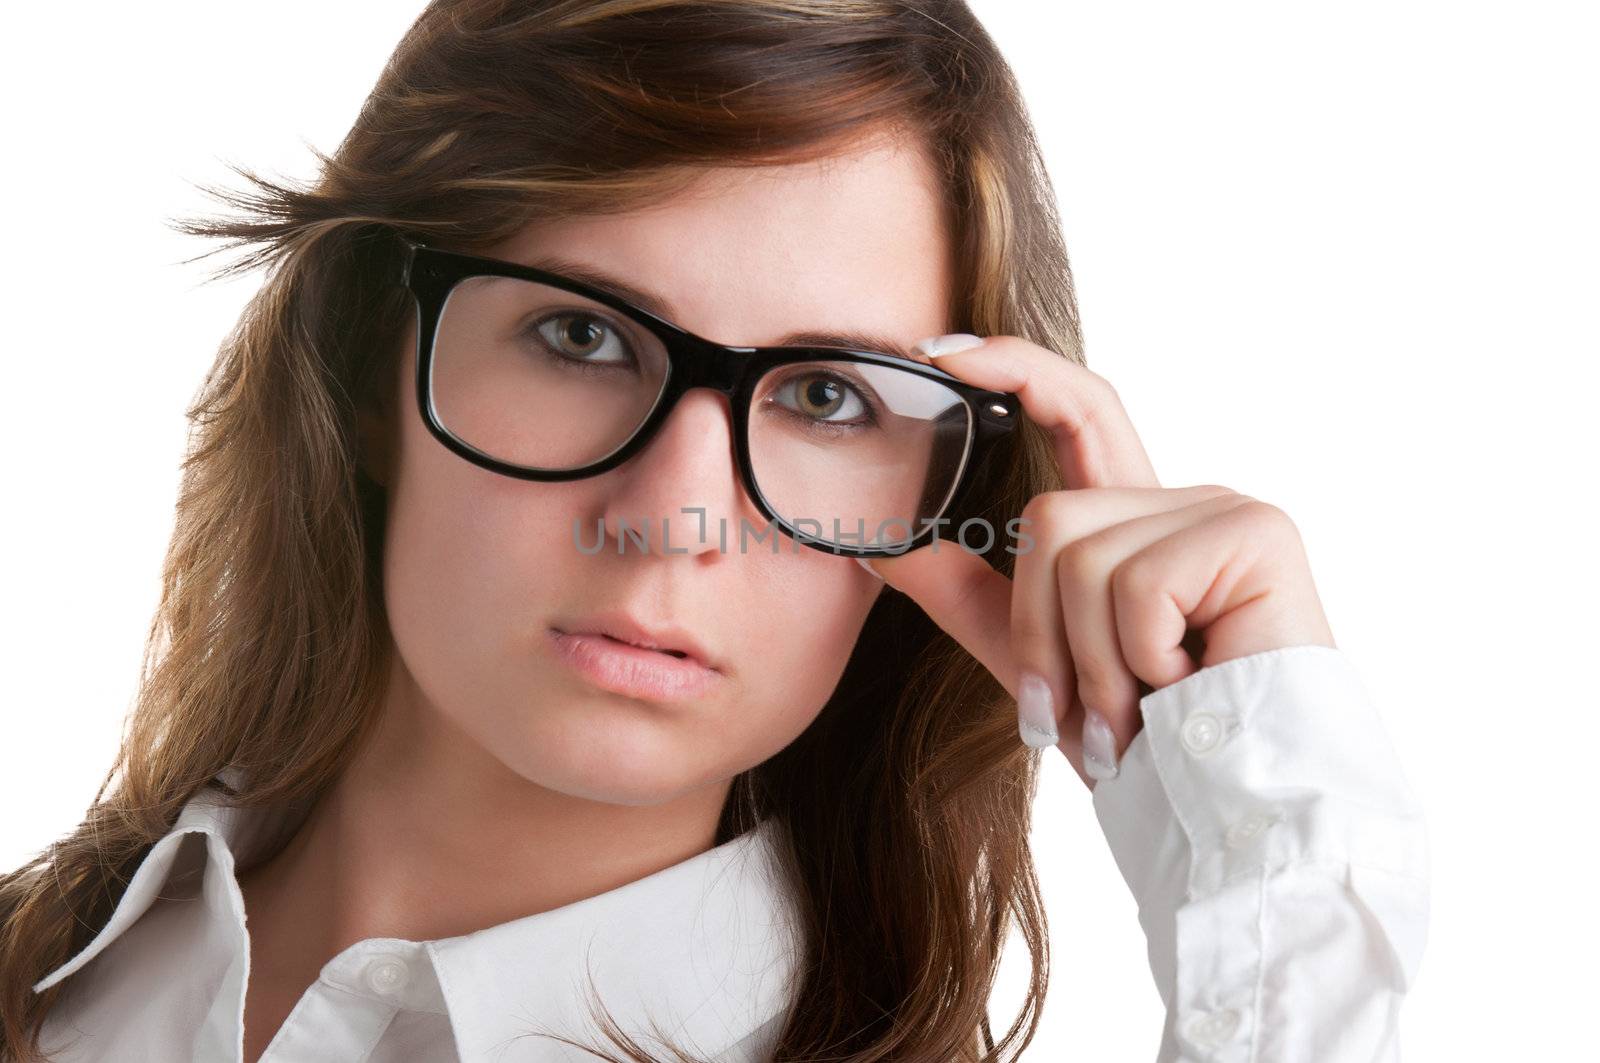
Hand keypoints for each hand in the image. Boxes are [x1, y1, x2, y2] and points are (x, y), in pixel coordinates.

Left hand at [863, 335, 1336, 790]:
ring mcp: (1224, 512)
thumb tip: (879, 547)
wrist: (1229, 816)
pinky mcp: (1255, 535)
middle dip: (1038, 633)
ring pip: (1077, 551)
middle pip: (1047, 517)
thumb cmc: (1147, 745)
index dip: (1011, 366)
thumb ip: (966, 595)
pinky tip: (1183, 688)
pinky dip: (1134, 659)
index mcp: (1137, 522)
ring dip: (1088, 662)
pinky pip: (1132, 583)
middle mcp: (1183, 500)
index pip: (1074, 410)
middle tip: (1079, 715)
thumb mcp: (1034, 658)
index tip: (938, 352)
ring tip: (1137, 716)